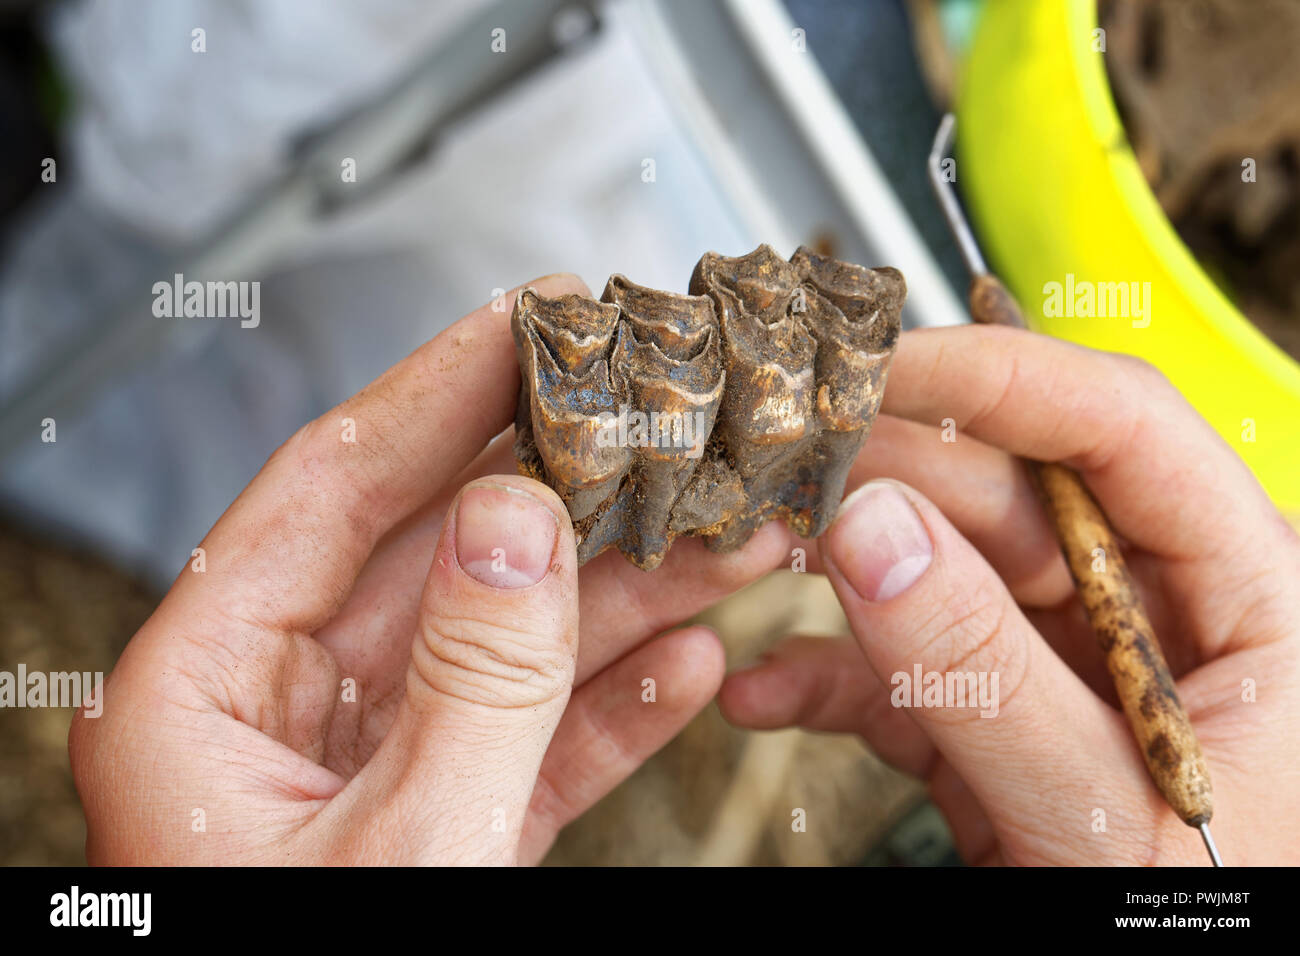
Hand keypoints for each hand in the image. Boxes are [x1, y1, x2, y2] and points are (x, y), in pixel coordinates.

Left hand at [69, 275, 791, 864]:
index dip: (439, 392)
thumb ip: (468, 683)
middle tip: (657, 421)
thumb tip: (519, 526)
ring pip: (507, 637)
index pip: (332, 487)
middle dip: (569, 489)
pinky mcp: (444, 822)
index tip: (529, 320)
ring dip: (621, 589)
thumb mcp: (401, 850)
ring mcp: (372, 765)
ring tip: (720, 535)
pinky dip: (614, 698)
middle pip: (442, 551)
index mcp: (206, 696)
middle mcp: (284, 713)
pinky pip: (533, 734)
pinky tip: (687, 658)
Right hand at [721, 325, 1299, 864]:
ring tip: (755, 560)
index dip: (1002, 375)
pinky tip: (765, 695)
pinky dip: (829, 680)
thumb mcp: (1103, 815)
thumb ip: (984, 674)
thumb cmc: (1205, 927)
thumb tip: (871, 531)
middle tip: (787, 462)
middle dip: (891, 478)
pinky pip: (905, 672)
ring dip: (843, 572)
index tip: (882, 364)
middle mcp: (1151, 614)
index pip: (1121, 431)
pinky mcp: (998, 721)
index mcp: (1249, 598)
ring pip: (942, 570)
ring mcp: (1064, 666)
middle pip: (1009, 492)